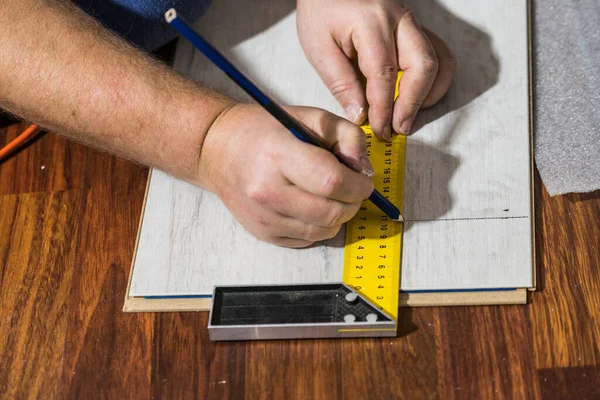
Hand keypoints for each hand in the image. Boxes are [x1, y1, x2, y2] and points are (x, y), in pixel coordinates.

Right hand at [198, 104, 374, 247]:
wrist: (218, 149)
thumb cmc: (264, 130)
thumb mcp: (311, 117)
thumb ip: (347, 136)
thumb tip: (365, 170)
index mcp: (279, 155)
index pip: (332, 182)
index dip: (359, 185)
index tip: (364, 180)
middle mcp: (267, 191)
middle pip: (331, 212)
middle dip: (353, 202)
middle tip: (352, 188)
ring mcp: (264, 217)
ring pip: (324, 231)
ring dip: (339, 216)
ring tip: (331, 195)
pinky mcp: (263, 233)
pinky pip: (308, 240)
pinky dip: (320, 226)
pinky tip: (311, 205)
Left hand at [297, 0, 454, 139]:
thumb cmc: (321, 9)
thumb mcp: (318, 47)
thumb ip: (340, 82)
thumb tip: (360, 115)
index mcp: (371, 22)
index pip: (383, 73)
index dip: (384, 107)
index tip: (380, 129)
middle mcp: (399, 19)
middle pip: (423, 66)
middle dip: (412, 104)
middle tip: (397, 128)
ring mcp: (412, 22)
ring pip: (438, 61)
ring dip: (427, 94)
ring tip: (406, 116)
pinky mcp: (416, 28)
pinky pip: (438, 54)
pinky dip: (433, 80)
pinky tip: (415, 97)